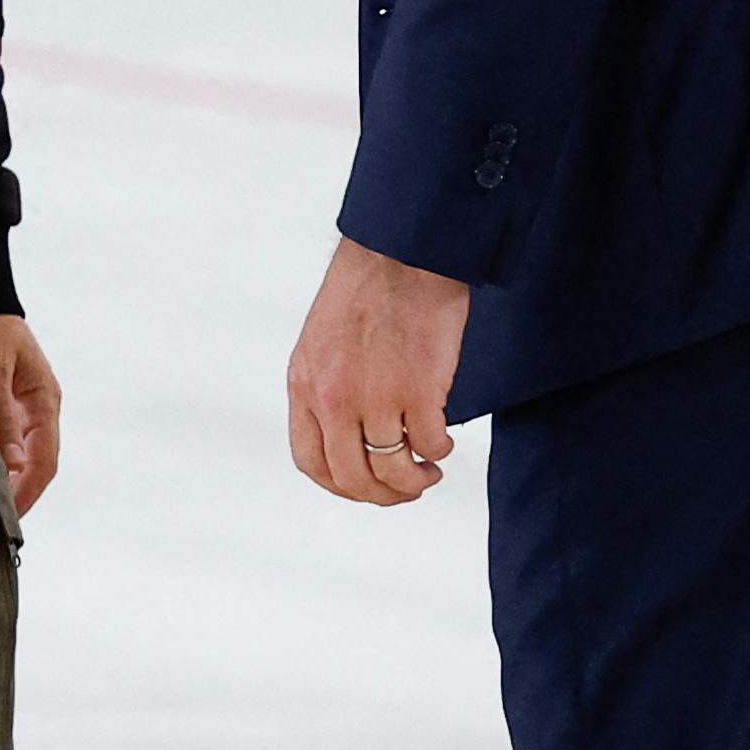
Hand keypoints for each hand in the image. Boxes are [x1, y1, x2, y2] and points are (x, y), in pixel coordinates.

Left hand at [0, 310, 61, 516]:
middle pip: (37, 466)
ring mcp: (24, 412)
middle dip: (20, 495)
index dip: (30, 490)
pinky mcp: (7, 410)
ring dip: (8, 483)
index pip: (45, 460)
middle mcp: (39, 411)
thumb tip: (12, 462)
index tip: (10, 515)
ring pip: (22, 459)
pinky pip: (7, 446)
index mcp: (45, 401)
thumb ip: (0, 414)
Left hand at [285, 235, 469, 505]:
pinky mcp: (419, 390)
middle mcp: (335, 398)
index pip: (311, 462)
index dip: (339, 485)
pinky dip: (438, 450)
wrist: (401, 254)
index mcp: (306, 386)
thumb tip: (344, 433)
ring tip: (429, 470)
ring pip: (392, 469)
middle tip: (404, 489)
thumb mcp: (321, 343)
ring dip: (414, 481)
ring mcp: (377, 397)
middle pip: (353, 477)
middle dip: (381, 495)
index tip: (362, 486)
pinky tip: (444, 441)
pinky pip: (428, 443)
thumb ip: (325, 388)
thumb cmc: (366, 288)